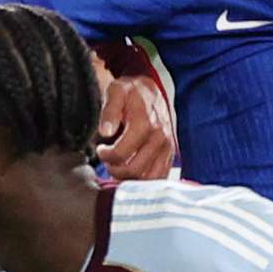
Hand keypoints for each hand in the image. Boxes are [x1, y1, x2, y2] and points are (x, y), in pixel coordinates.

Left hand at [97, 67, 178, 181]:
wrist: (153, 90)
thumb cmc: (132, 91)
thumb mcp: (116, 92)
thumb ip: (109, 111)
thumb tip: (104, 132)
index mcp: (145, 124)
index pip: (121, 153)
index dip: (106, 156)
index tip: (101, 149)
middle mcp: (159, 139)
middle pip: (134, 170)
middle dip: (115, 170)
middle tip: (108, 161)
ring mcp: (167, 149)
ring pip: (148, 179)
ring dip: (129, 178)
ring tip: (119, 166)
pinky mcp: (171, 155)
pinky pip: (160, 177)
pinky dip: (144, 181)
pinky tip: (132, 172)